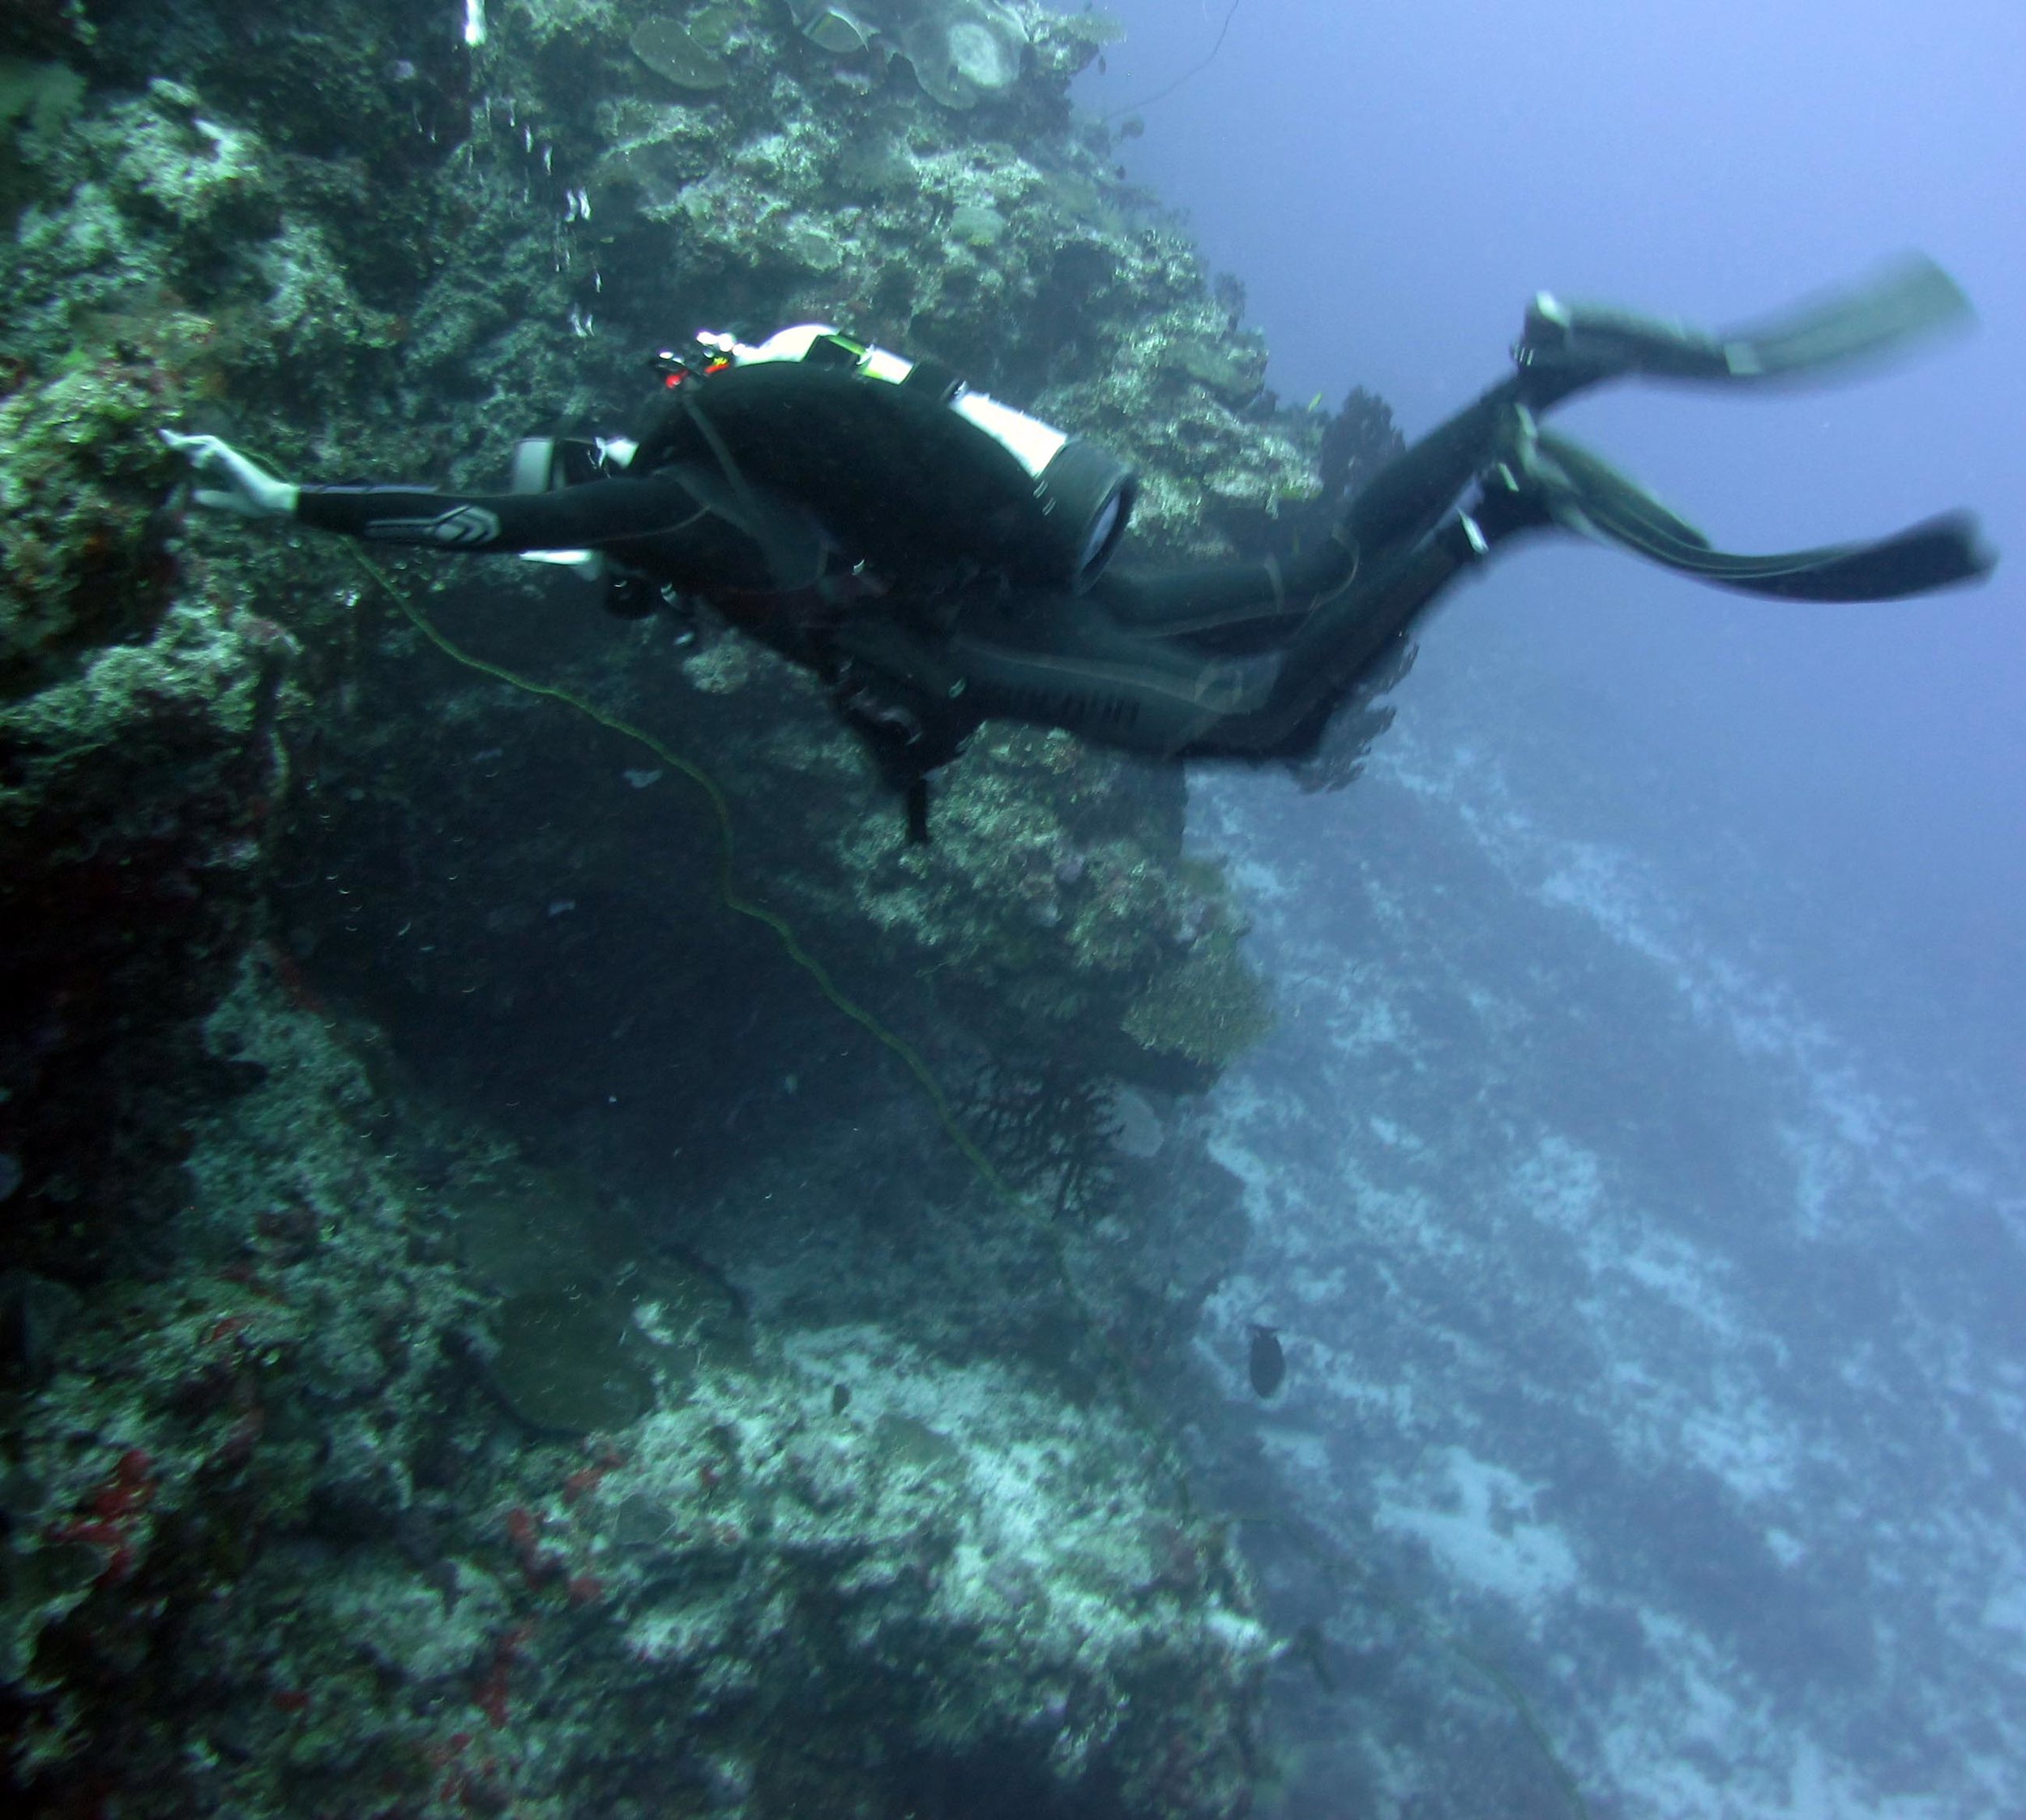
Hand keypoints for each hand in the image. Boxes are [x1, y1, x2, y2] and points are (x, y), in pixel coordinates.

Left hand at [159, 430, 299, 518]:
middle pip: (201, 442)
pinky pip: (217, 450)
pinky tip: (196, 463)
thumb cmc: (259, 502)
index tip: (168, 442)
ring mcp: (232, 459)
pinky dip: (204, 453)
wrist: (276, 503)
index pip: (201, 453)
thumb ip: (215, 498)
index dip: (185, 447)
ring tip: (176, 447)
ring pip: (208, 440)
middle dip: (181, 439)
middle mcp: (227, 460)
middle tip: (163, 435)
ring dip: (191, 442)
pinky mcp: (236, 461)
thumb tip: (195, 496)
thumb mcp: (231, 502)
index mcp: (226, 468)